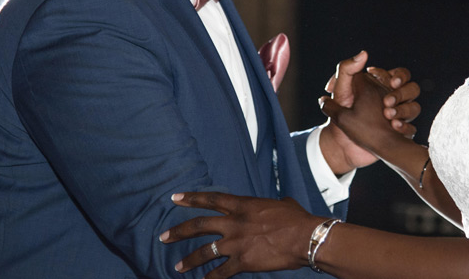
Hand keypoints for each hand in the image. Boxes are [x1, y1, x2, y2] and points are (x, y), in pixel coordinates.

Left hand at [161, 191, 320, 276]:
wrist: (305, 237)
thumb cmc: (297, 218)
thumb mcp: (281, 204)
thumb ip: (272, 205)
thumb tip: (278, 205)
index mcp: (243, 205)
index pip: (211, 199)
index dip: (191, 198)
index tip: (175, 198)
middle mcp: (235, 223)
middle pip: (199, 226)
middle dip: (179, 232)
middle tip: (163, 236)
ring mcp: (237, 243)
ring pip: (205, 252)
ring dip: (190, 260)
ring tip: (178, 266)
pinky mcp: (243, 261)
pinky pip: (222, 272)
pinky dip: (211, 278)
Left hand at [318, 52, 420, 173]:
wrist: (341, 144)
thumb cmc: (340, 113)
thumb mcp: (341, 89)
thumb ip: (348, 68)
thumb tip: (364, 53)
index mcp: (381, 86)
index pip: (399, 74)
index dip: (399, 76)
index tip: (390, 82)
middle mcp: (392, 99)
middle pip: (413, 88)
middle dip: (403, 93)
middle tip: (387, 102)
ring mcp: (397, 116)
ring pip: (415, 107)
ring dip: (404, 110)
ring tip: (388, 115)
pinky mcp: (399, 133)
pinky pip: (412, 129)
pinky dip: (405, 127)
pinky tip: (393, 127)